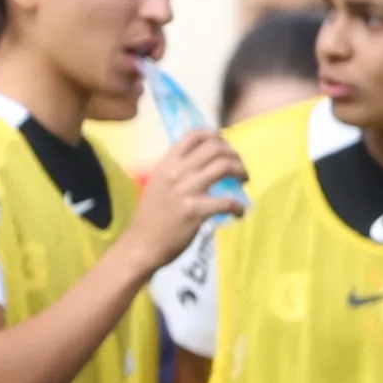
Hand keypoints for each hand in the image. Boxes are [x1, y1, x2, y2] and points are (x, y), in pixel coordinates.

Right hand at [126, 127, 248, 268]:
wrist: (139, 246)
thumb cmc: (150, 218)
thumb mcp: (157, 185)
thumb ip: (177, 171)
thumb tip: (203, 162)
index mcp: (165, 164)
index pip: (193, 135)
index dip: (215, 136)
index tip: (224, 147)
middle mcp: (175, 173)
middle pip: (215, 148)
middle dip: (234, 155)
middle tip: (238, 168)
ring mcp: (185, 191)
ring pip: (224, 166)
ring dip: (241, 171)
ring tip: (243, 182)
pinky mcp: (195, 211)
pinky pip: (227, 201)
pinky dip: (239, 206)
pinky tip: (239, 212)